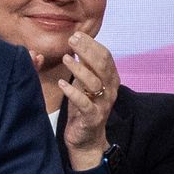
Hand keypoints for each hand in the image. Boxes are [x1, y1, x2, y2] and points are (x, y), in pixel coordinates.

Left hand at [57, 32, 118, 170]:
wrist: (87, 139)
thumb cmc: (85, 107)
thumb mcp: (86, 84)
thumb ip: (86, 66)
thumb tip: (77, 44)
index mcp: (111, 78)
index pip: (105, 55)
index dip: (92, 44)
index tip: (77, 34)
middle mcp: (110, 89)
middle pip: (102, 65)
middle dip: (87, 50)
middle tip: (72, 41)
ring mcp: (103, 103)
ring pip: (94, 82)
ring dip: (79, 68)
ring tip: (65, 58)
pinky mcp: (93, 117)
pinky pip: (84, 103)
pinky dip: (73, 92)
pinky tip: (62, 83)